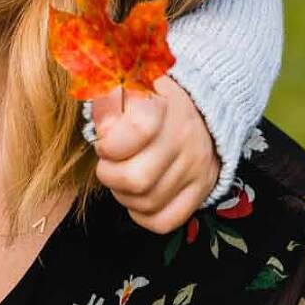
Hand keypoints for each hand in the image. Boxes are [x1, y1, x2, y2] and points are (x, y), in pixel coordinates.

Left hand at [90, 77, 220, 233]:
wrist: (198, 107)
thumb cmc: (146, 98)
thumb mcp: (122, 83)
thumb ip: (105, 98)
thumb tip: (103, 129)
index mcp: (162, 105)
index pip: (138, 130)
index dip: (110, 144)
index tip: (103, 143)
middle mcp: (184, 137)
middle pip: (136, 178)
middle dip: (109, 175)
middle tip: (108, 163)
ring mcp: (196, 167)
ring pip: (146, 202)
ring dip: (122, 194)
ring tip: (121, 175)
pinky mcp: (201, 190)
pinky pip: (165, 220)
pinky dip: (141, 214)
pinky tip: (136, 195)